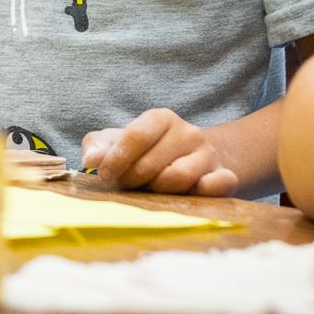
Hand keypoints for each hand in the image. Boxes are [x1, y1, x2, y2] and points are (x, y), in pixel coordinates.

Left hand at [81, 108, 238, 195]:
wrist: (188, 159)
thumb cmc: (145, 151)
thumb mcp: (117, 142)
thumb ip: (98, 146)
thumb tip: (90, 161)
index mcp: (160, 118)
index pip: (137, 135)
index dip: (117, 158)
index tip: (105, 175)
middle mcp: (188, 132)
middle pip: (153, 163)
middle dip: (133, 179)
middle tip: (127, 186)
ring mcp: (208, 154)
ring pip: (179, 178)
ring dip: (158, 191)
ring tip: (153, 189)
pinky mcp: (224, 176)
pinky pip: (219, 184)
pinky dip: (204, 191)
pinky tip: (189, 195)